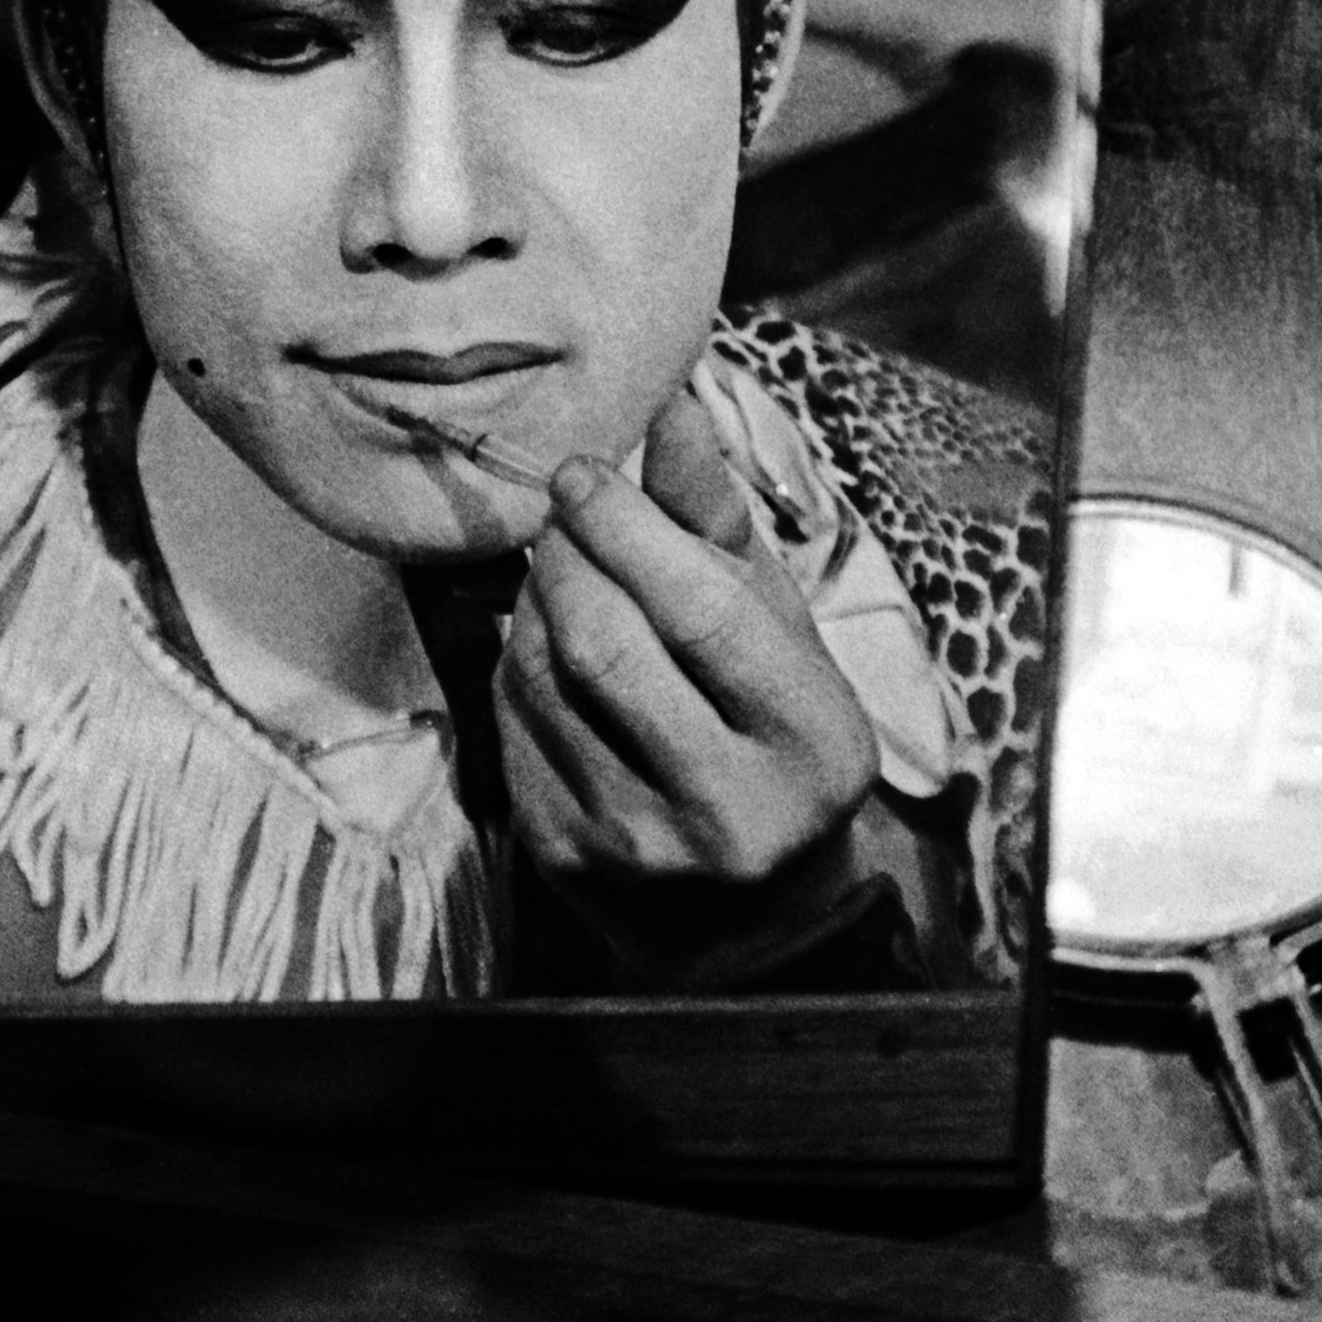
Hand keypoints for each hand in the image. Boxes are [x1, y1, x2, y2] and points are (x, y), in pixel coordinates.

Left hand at [496, 385, 877, 894]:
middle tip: (562, 512)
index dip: (628, 526)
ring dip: (534, 602)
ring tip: (558, 572)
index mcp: (810, 740)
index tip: (583, 471)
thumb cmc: (774, 740)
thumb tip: (670, 403)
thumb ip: (720, 522)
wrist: (758, 918)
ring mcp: (641, 843)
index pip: (701, 612)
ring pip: (544, 680)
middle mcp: (730, 806)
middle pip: (607, 644)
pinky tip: (545, 646)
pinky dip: (517, 663)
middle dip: (566, 553)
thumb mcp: (780, 633)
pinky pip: (511, 726)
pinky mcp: (567, 861)